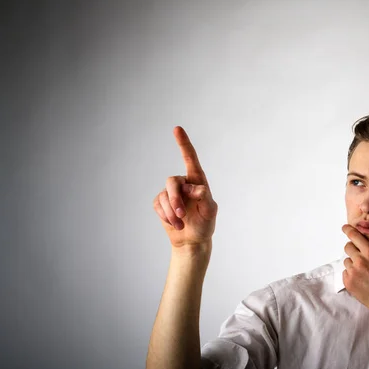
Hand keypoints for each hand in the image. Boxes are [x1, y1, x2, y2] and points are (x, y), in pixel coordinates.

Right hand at [152, 126, 217, 248]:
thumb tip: (195, 188)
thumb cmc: (205, 224)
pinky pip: (158, 204)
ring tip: (180, 223)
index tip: (177, 129)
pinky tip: (174, 223)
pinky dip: (165, 216)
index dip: (183, 143)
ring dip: (171, 212)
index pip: (190, 159)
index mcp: (198, 181)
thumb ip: (204, 197)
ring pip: (164, 195)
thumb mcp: (210, 211)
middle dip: (175, 199)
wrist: (193, 240)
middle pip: (172, 181)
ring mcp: (171, 193)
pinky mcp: (161, 203)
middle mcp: (184, 183)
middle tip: (181, 215)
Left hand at [342, 218, 368, 314]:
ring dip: (353, 263)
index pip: (354, 236)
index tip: (344, 227)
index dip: (348, 229)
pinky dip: (351, 274)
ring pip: (346, 260)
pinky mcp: (347, 282)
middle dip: (353, 249)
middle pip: (348, 247)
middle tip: (363, 257)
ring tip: (365, 271)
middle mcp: (360, 261)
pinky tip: (361, 279)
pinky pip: (345, 272)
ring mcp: (353, 272)